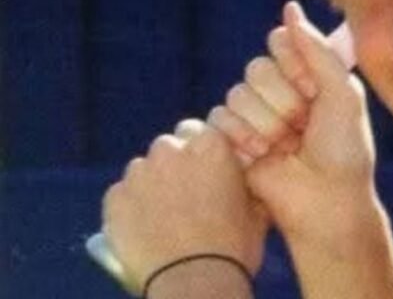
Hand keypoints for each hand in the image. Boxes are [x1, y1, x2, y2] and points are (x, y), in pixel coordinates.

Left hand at [101, 124, 267, 290]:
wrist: (194, 282)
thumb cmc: (233, 248)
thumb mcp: (256, 209)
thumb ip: (247, 183)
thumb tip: (246, 178)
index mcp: (211, 146)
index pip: (202, 131)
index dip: (205, 153)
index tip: (208, 172)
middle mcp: (172, 150)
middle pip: (170, 145)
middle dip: (177, 164)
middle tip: (187, 194)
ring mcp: (139, 173)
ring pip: (143, 168)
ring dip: (152, 184)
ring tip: (164, 215)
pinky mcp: (114, 198)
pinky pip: (121, 194)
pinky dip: (130, 206)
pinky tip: (144, 228)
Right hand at [245, 1, 377, 248]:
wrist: (326, 202)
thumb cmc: (345, 150)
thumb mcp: (343, 95)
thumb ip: (317, 51)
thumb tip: (290, 7)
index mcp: (307, 76)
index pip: (280, 43)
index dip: (294, 66)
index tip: (314, 91)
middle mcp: (278, 92)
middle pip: (256, 68)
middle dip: (282, 100)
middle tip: (302, 126)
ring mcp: (254, 116)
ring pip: (237, 94)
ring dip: (266, 124)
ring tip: (286, 147)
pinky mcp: (232, 141)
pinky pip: (219, 120)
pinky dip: (244, 139)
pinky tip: (264, 157)